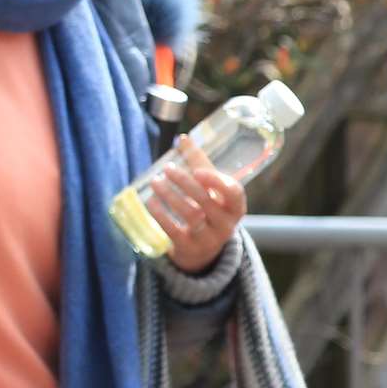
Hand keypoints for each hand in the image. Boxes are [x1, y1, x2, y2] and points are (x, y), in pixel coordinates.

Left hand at [148, 137, 246, 274]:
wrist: (203, 250)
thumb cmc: (208, 209)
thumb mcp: (210, 189)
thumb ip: (199, 163)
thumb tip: (182, 138)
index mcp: (235, 207)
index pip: (233, 193)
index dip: (216, 181)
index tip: (197, 171)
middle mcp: (226, 224)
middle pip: (206, 200)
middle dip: (184, 182)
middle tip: (167, 169)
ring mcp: (208, 238)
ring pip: (190, 214)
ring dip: (170, 195)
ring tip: (155, 181)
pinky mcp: (189, 248)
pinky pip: (174, 230)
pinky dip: (160, 214)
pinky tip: (151, 201)